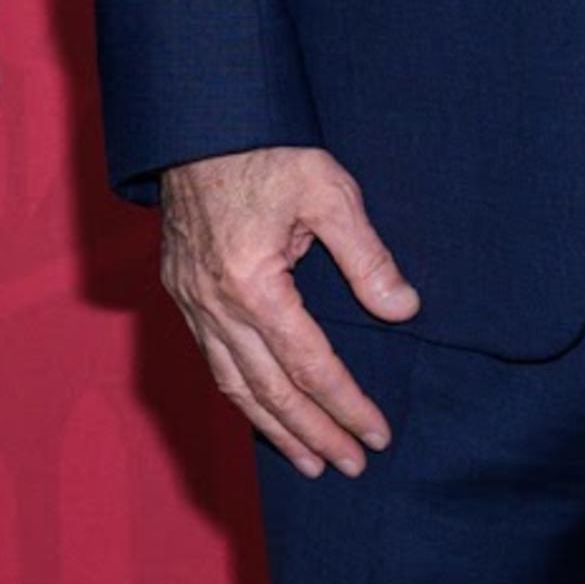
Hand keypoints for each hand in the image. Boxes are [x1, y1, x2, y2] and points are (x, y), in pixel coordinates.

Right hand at [158, 145, 420, 477]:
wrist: (196, 118)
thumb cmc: (265, 148)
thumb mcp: (328, 190)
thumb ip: (366, 255)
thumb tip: (404, 309)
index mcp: (253, 284)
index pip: (310, 366)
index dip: (347, 404)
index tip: (378, 433)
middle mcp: (216, 304)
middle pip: (271, 391)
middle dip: (316, 434)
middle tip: (353, 465)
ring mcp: (192, 301)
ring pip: (234, 386)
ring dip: (275, 429)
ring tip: (309, 462)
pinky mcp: (180, 290)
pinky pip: (212, 361)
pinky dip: (241, 395)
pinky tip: (261, 408)